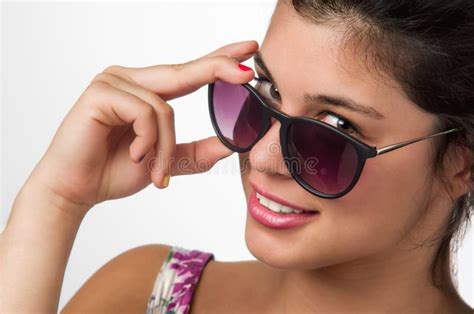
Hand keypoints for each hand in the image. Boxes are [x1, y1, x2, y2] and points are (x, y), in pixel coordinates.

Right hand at [26, 40, 258, 215]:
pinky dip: (147, 141)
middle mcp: (130, 80)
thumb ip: (194, 152)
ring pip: (165, 108)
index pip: (188, 72)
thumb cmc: (113, 171)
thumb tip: (230, 146)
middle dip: (218, 69)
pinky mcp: (100, 93)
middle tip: (248, 72)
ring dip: (165, 147)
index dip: (218, 60)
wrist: (75, 190)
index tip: (248, 50)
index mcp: (145, 90)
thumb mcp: (164, 160)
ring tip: (155, 171)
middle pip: (183, 72)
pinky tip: (134, 156)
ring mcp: (114, 82)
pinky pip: (145, 114)